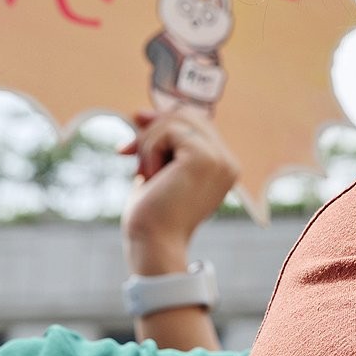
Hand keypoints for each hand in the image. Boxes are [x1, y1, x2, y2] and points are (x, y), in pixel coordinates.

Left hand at [120, 108, 238, 274]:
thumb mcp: (155, 169)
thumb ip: (157, 142)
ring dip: (148, 142)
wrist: (153, 243)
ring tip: (141, 171)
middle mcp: (228, 161)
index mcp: (223, 166)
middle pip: (187, 116)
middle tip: (127, 151)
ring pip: (177, 120)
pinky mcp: (204, 158)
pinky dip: (149, 149)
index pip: (197, 123)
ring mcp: (220, 159)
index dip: (164, 120)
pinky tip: (149, 175)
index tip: (136, 125)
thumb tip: (141, 112)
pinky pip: (169, 131)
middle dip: (152, 128)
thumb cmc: (151, 214)